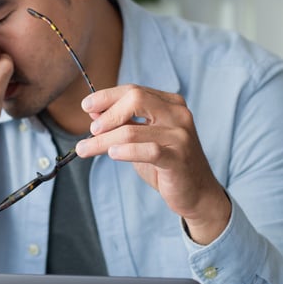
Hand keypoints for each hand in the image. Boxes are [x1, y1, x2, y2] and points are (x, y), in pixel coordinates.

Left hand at [75, 85, 230, 243]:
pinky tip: (112, 154)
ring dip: (103, 141)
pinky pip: (147, 150)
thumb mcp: (142, 140)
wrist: (197, 193)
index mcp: (170, 104)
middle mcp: (178, 115)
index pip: (134, 90)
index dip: (107, 97)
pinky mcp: (178, 159)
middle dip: (107, 113)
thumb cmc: (167, 164)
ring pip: (132, 131)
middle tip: (91, 129)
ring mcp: (180, 136)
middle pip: (135, 99)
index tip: (86, 106)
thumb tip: (93, 112)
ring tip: (85, 148)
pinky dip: (125, 151)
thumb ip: (123, 124)